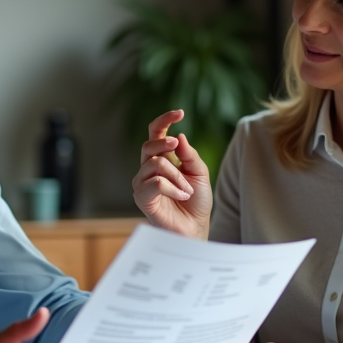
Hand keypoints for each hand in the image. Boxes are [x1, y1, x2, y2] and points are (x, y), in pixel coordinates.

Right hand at [132, 109, 212, 239]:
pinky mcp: (142, 198)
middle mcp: (148, 169)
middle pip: (148, 145)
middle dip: (165, 144)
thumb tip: (179, 136)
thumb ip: (190, 155)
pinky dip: (172, 187)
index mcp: (162, 159)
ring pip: (155, 164)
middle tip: (178, 149)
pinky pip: (155, 182)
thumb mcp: (199, 173)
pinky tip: (181, 195)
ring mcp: (142, 183)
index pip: (155, 134)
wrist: (195, 229)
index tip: (180, 113)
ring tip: (187, 190)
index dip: (164, 121)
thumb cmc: (196, 202)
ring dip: (176, 176)